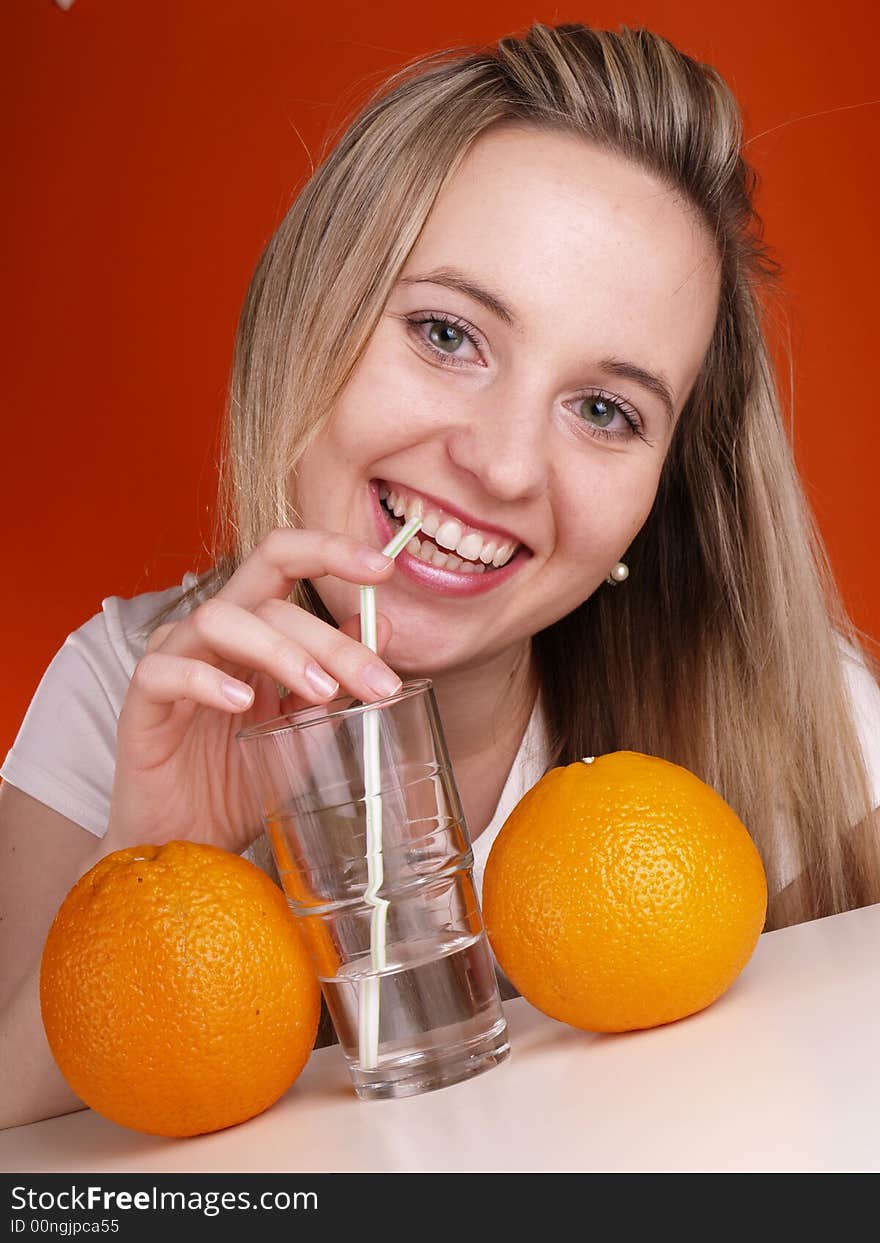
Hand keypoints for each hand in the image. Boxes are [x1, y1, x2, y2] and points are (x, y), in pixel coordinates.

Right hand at [104, 530, 400, 855]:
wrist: (189, 840)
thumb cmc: (242, 779)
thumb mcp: (306, 726)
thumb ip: (338, 677)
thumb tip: (383, 625)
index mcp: (253, 628)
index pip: (284, 561)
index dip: (330, 551)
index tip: (383, 568)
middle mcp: (212, 633)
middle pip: (267, 597)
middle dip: (328, 636)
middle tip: (375, 681)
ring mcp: (173, 661)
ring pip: (218, 619)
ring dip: (278, 651)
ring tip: (318, 691)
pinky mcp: (141, 701)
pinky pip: (165, 671)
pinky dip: (207, 680)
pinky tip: (241, 704)